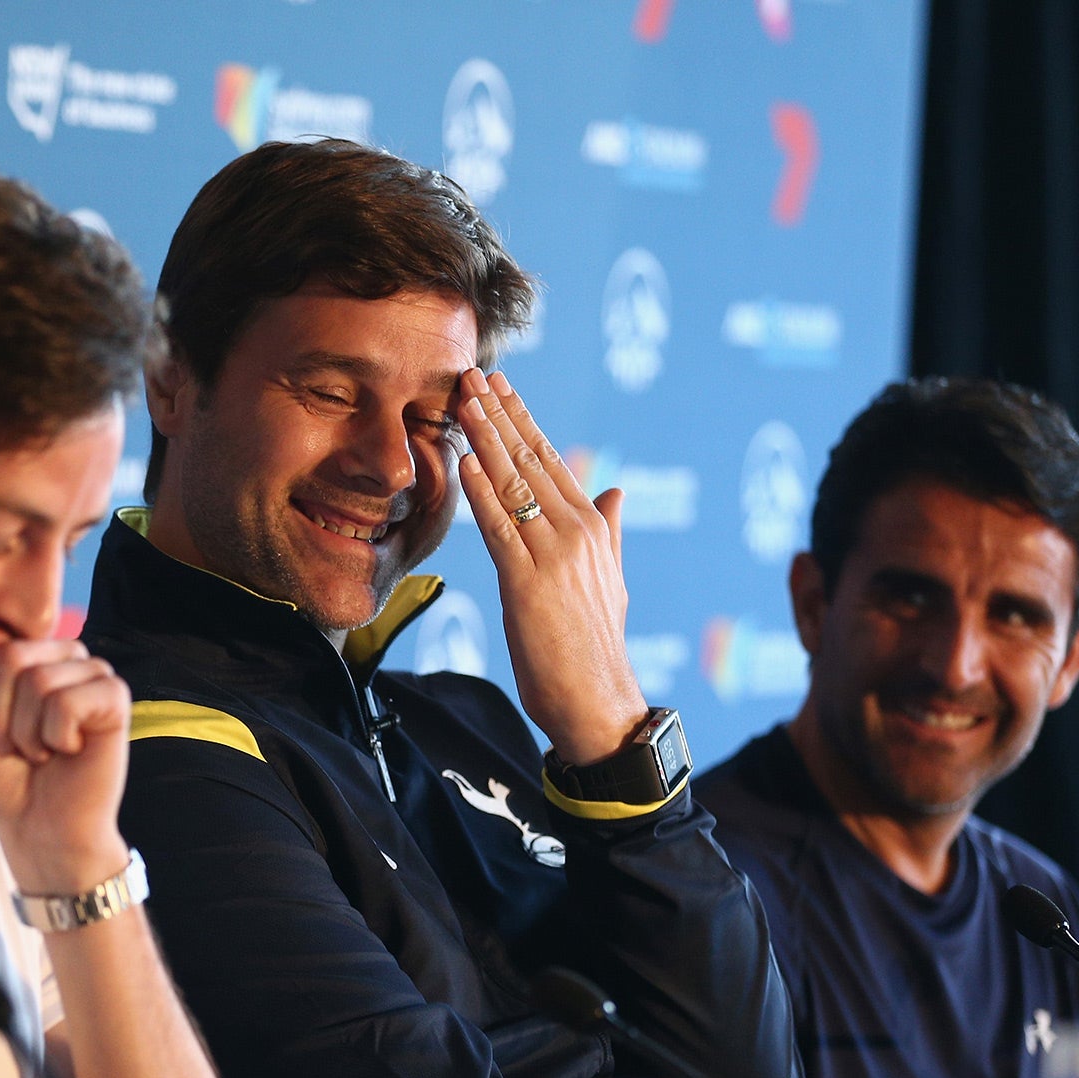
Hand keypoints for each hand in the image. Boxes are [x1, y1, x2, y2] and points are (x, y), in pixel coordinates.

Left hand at [0, 613, 131, 891]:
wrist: (37, 828)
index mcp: (24, 650)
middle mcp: (60, 653)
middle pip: (7, 656)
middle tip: (13, 746)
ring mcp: (91, 672)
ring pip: (37, 681)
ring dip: (25, 733)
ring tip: (39, 751)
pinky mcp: (115, 697)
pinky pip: (66, 703)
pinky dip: (55, 738)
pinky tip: (69, 751)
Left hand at [454, 368, 647, 765]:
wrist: (599, 701)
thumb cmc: (594, 648)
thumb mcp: (608, 581)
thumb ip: (609, 532)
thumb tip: (617, 491)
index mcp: (593, 527)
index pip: (551, 460)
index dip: (522, 421)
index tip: (499, 387)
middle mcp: (578, 531)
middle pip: (531, 460)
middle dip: (499, 414)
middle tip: (472, 374)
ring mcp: (554, 554)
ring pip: (513, 484)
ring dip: (484, 438)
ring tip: (461, 400)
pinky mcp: (528, 582)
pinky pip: (499, 527)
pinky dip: (480, 491)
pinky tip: (463, 461)